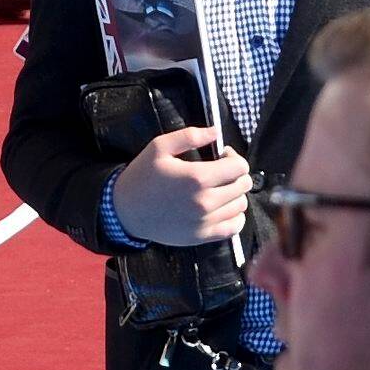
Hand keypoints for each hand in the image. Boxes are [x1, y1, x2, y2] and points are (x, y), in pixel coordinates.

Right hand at [113, 123, 251, 245]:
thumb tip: (215, 132)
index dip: (233, 157)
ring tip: (219, 189)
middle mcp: (205, 202)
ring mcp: (204, 223)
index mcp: (197, 178)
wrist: (127, 211)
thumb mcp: (160, 146)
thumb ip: (190, 136)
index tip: (221, 156)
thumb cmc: (143, 175)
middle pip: (243, 185)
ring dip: (235, 194)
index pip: (239, 167)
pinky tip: (223, 208)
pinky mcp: (202, 237)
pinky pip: (234, 228)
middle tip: (220, 171)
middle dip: (236, 174)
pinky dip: (235, 216)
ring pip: (241, 205)